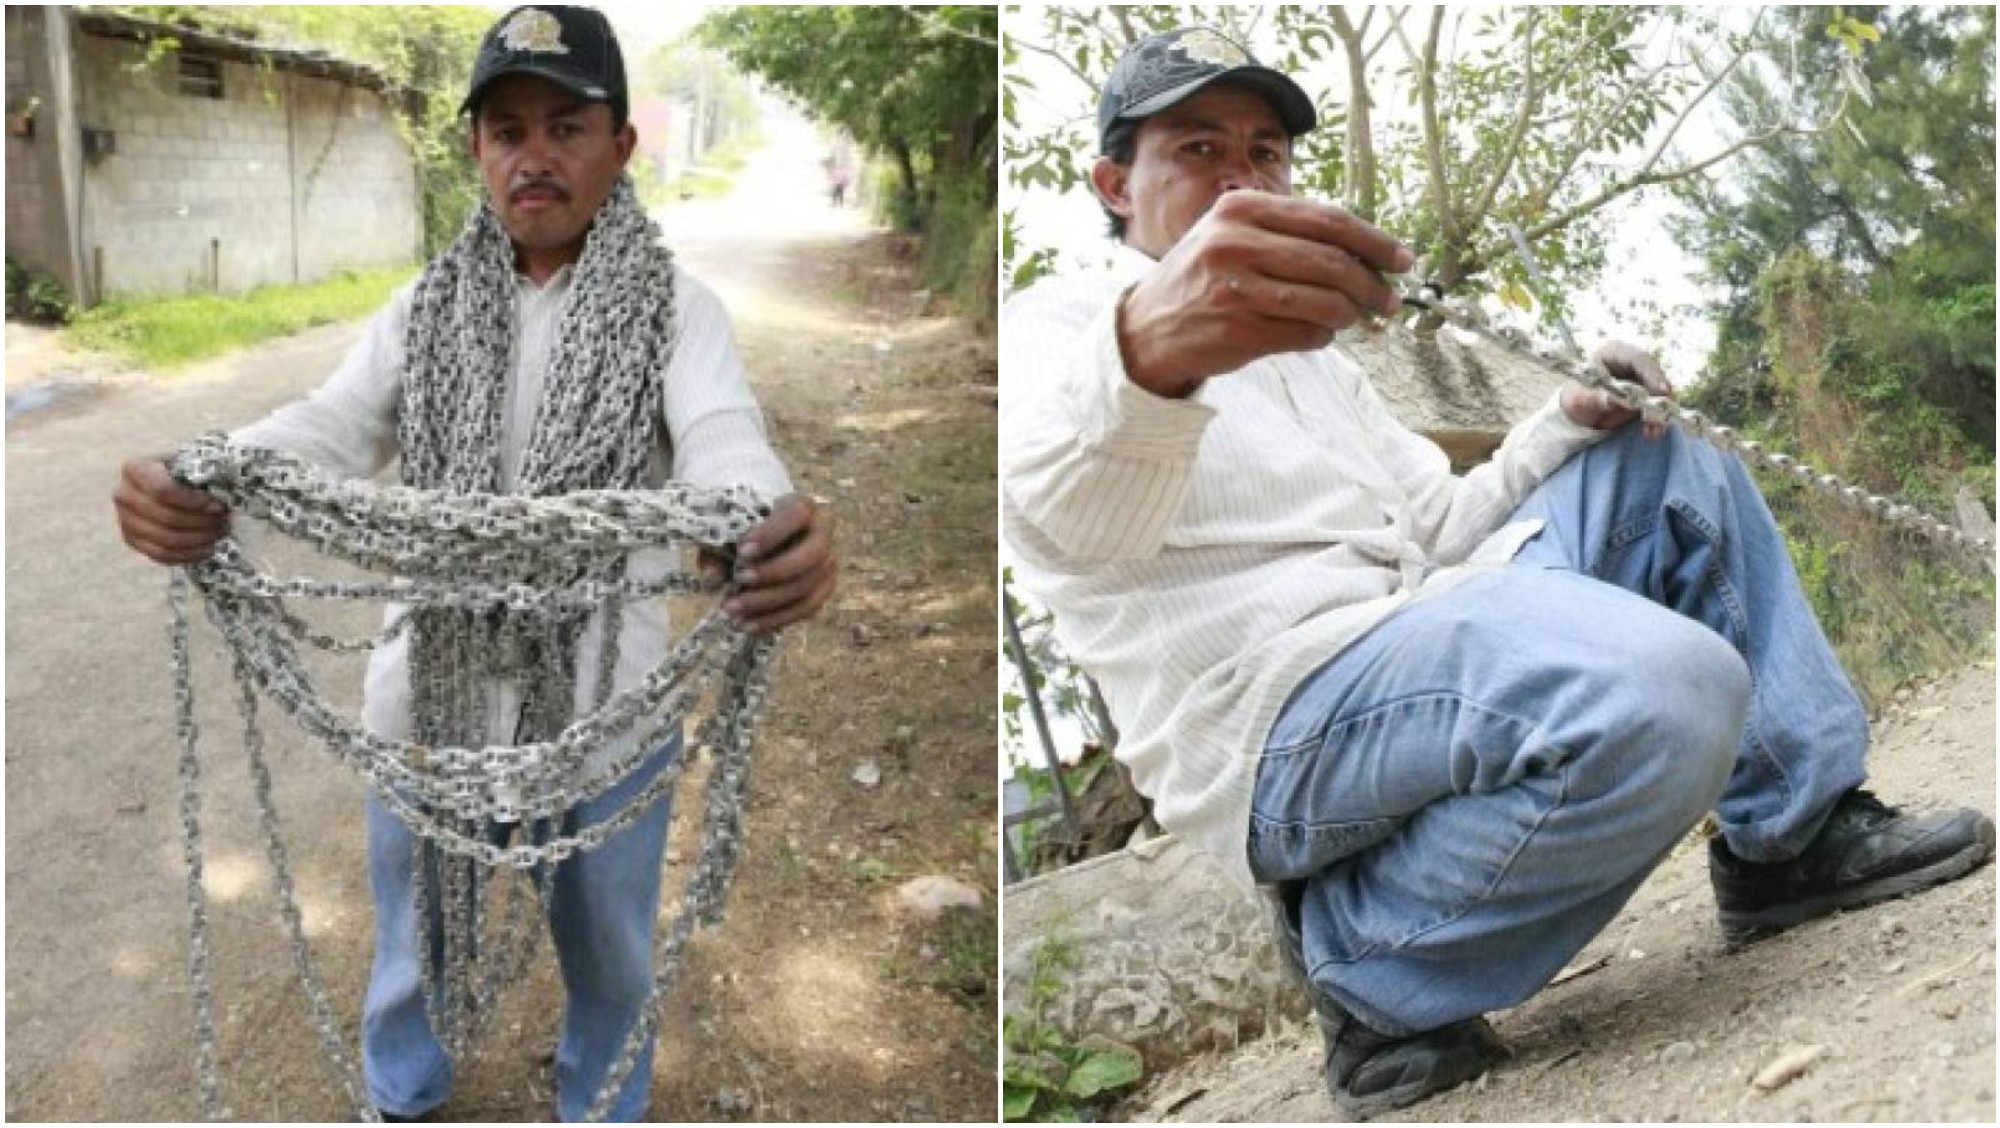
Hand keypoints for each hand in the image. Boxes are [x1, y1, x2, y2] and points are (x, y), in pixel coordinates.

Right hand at [114, 457, 228, 564]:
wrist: (170, 481)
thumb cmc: (185, 471)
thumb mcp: (191, 463)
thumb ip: (203, 474)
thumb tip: (220, 498)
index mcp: (135, 469)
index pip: (163, 490)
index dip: (193, 502)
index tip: (218, 506)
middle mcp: (124, 494)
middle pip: (166, 517)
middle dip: (202, 522)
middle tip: (224, 521)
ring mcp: (125, 520)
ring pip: (165, 539)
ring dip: (199, 539)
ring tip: (219, 533)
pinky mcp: (132, 540)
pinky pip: (161, 554)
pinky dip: (188, 554)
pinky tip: (208, 548)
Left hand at [703, 493, 835, 632]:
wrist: (765, 539)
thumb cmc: (744, 530)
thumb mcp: (725, 534)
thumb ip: (716, 552)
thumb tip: (712, 581)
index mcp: (801, 507)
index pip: (797, 515)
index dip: (773, 533)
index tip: (743, 550)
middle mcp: (822, 533)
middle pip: (811, 555)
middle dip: (775, 571)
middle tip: (740, 580)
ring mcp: (826, 564)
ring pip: (806, 588)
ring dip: (769, 603)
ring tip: (733, 611)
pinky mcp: (822, 589)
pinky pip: (805, 609)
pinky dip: (776, 620)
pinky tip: (748, 626)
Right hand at [1117, 191, 1415, 397]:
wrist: (1147, 327)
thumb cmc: (1204, 279)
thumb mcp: (1234, 235)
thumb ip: (1290, 233)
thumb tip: (1369, 251)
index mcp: (1240, 209)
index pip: (1327, 220)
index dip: (1374, 241)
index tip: (1403, 259)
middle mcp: (1235, 243)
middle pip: (1333, 261)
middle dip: (1372, 284)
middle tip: (1388, 300)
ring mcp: (1235, 288)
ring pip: (1326, 301)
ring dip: (1351, 314)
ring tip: (1354, 318)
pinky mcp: (1238, 330)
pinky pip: (1307, 334)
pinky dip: (1323, 336)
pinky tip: (1318, 333)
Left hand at [1561, 340, 1675, 436]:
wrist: (1579, 409)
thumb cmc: (1576, 397)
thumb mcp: (1579, 399)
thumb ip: (1594, 398)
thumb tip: (1612, 400)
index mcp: (1614, 352)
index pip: (1638, 358)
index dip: (1652, 374)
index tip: (1661, 392)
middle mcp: (1633, 362)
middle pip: (1655, 375)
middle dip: (1659, 397)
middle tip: (1659, 417)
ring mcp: (1643, 377)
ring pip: (1660, 392)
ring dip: (1660, 412)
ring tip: (1654, 431)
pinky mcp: (1648, 393)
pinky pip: (1658, 405)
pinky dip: (1656, 419)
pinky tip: (1652, 433)